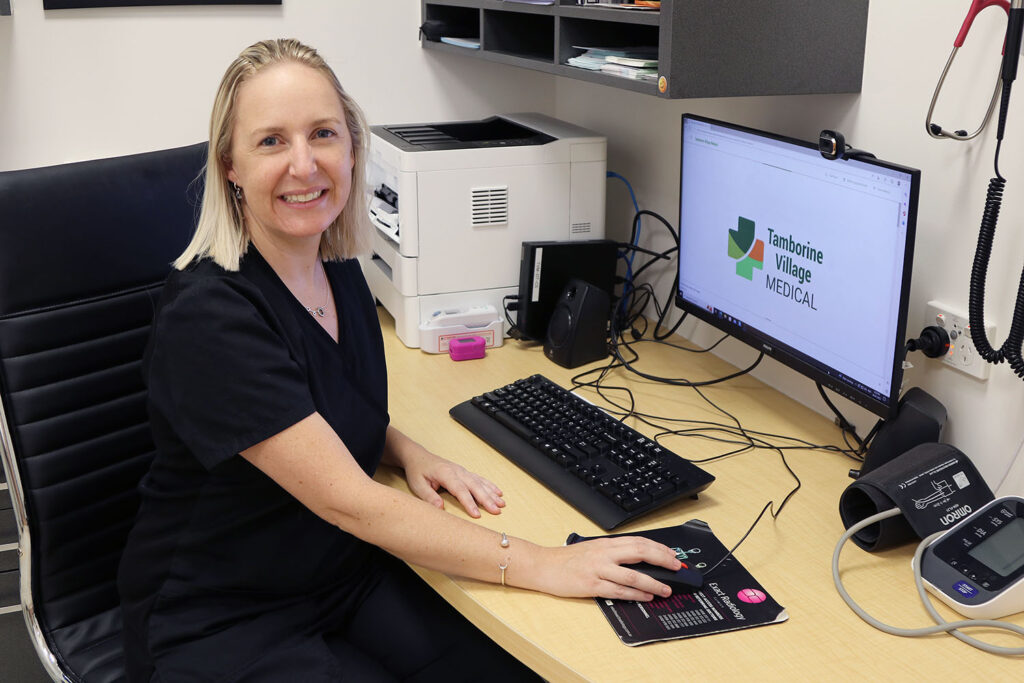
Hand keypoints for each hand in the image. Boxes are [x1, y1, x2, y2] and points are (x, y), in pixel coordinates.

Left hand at [404, 450, 505, 517]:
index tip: (477, 514)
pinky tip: (498, 492)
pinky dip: (490, 485)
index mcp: (446, 473)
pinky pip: (479, 478)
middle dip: (487, 499)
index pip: (460, 490)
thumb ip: (429, 496)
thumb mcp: (418, 485)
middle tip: (497, 510)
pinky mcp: (464, 472)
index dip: (469, 502)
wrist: (418, 456)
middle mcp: (457, 471)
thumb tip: (440, 508)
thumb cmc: (417, 471)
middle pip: (475, 486)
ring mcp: (462, 471)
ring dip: (491, 493)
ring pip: (480, 482)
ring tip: (502, 504)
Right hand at [530, 537, 681, 601]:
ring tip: (666, 589)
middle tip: (678, 568)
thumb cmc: (567, 560)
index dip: (659, 548)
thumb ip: (613, 552)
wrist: (543, 565)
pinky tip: (646, 596)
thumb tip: (638, 558)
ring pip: (633, 574)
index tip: (673, 556)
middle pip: (640, 553)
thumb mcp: (593, 549)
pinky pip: (619, 590)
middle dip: (663, 560)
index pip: (639, 541)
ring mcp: (598, 569)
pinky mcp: (592, 585)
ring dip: (653, 582)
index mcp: (606, 543)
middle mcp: (604, 553)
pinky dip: (636, 593)